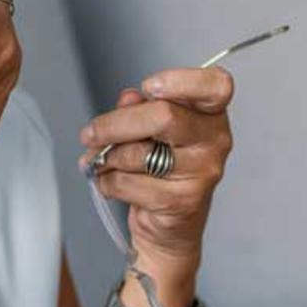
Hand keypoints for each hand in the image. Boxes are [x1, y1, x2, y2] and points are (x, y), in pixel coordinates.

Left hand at [75, 68, 234, 271]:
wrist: (167, 225)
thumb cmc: (159, 168)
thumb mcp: (148, 130)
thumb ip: (139, 109)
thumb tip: (129, 99)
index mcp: (210, 113)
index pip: (216, 86)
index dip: (180, 81)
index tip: (148, 87)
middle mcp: (214, 141)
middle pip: (163, 117)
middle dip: (115, 124)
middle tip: (90, 133)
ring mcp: (202, 173)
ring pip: (138, 153)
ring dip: (107, 158)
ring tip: (102, 162)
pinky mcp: (182, 201)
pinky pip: (129, 183)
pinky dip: (108, 182)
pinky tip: (111, 182)